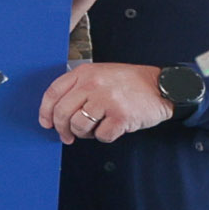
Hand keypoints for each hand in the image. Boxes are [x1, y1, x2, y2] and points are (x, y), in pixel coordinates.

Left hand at [39, 61, 172, 144]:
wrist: (163, 86)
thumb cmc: (131, 83)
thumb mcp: (101, 74)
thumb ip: (80, 87)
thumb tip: (57, 112)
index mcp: (85, 73)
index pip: (53, 93)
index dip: (45, 111)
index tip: (46, 123)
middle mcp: (93, 84)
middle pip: (62, 112)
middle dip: (62, 129)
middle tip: (67, 136)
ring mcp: (107, 100)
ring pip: (79, 126)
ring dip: (84, 133)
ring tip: (95, 128)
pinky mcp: (121, 116)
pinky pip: (101, 135)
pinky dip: (105, 136)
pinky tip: (112, 128)